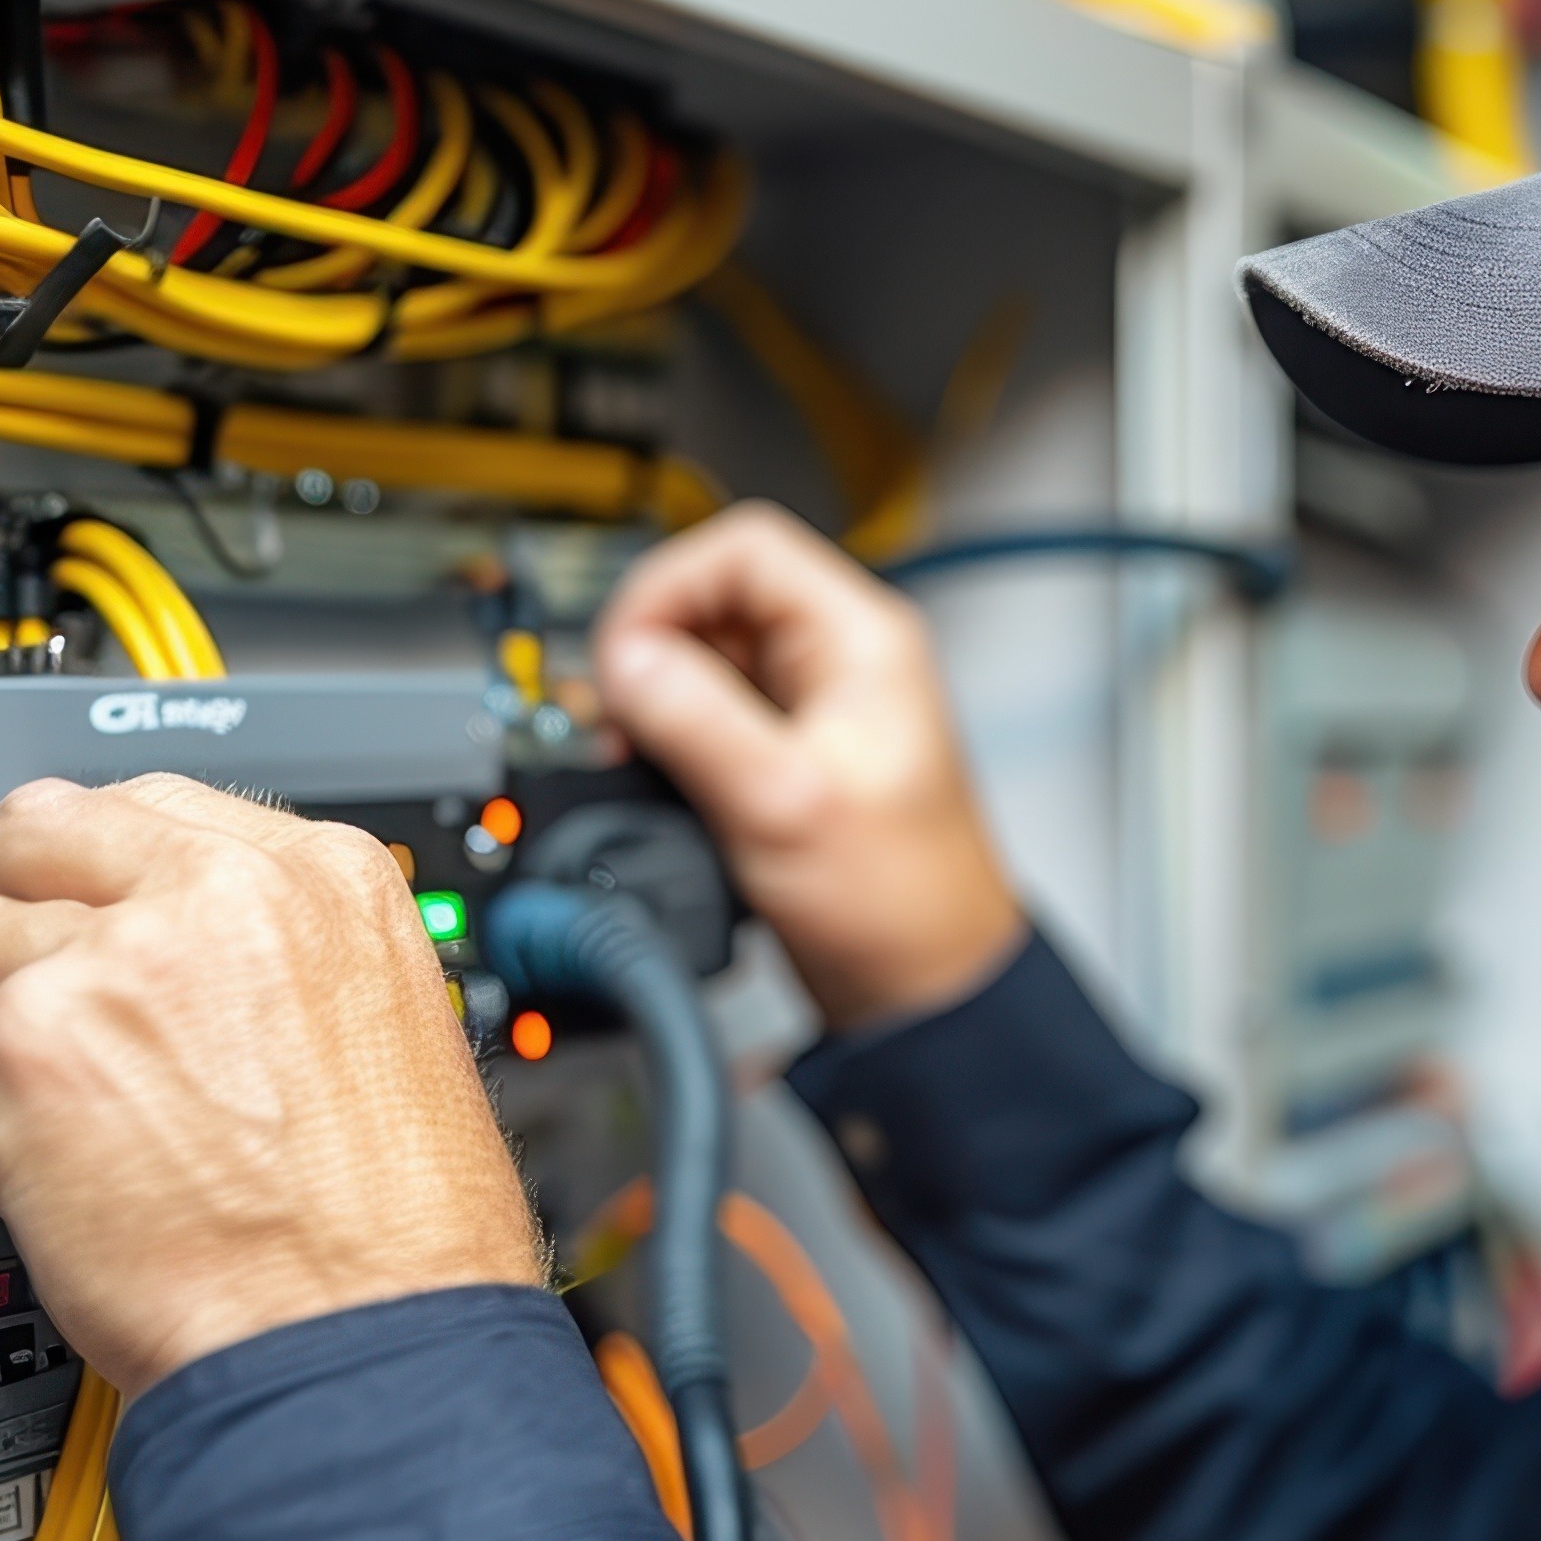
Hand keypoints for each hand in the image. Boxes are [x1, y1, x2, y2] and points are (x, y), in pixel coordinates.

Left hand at [0, 775, 540, 1397]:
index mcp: (326, 880)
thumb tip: (171, 949)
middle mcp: (221, 893)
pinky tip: (18, 1177)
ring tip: (32, 1122)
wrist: (365, 1342)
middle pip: (37, 832)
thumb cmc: (396, 1240)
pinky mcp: (29, 1049)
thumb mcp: (386, 1032)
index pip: (153, 804)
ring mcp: (116, 962)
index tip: (51, 889)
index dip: (83, 858)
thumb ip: (279, 962)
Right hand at [593, 505, 1022, 1028]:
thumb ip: (695, 718)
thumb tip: (624, 659)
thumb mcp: (781, 800)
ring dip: (657, 695)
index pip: (745, 549)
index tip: (623, 651)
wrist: (922, 991)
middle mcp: (841, 662)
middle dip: (653, 647)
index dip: (668, 587)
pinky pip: (712, 714)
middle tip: (618, 709)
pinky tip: (656, 776)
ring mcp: (815, 710)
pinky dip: (671, 736)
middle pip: (718, 600)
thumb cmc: (897, 904)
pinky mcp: (789, 758)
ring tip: (631, 749)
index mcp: (862, 640)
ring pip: (708, 658)